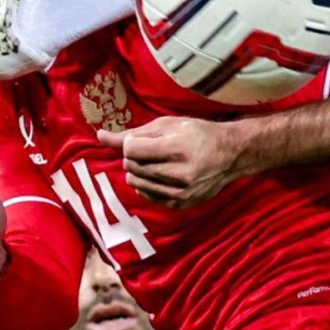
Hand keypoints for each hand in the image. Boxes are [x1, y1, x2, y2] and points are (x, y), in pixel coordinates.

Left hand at [98, 115, 246, 203]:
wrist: (230, 155)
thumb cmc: (197, 134)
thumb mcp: (166, 126)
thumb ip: (132, 133)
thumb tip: (99, 136)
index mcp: (178, 149)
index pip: (131, 149)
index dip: (133, 143)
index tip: (145, 139)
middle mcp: (179, 174)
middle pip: (131, 166)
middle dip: (136, 156)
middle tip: (154, 150)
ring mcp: (180, 193)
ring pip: (135, 182)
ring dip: (139, 171)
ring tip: (157, 162)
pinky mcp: (180, 204)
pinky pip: (146, 195)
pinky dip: (146, 184)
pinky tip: (161, 175)